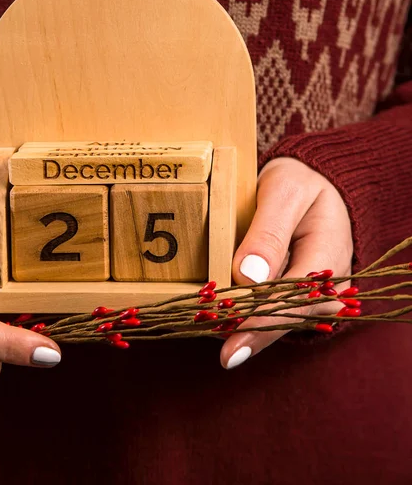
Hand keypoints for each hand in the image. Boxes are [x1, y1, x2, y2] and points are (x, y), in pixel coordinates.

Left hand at [221, 158, 353, 368]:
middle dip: (248, 334)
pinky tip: (215, 321)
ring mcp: (310, 294)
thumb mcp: (285, 192)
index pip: (295, 300)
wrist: (311, 185)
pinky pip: (267, 309)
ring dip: (242, 329)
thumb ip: (268, 232)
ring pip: (274, 319)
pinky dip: (242, 315)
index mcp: (328, 257)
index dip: (262, 323)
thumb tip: (248, 277)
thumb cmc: (298, 184)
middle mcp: (325, 286)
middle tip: (215, 350)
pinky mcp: (292, 294)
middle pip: (284, 318)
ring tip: (206, 334)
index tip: (233, 344)